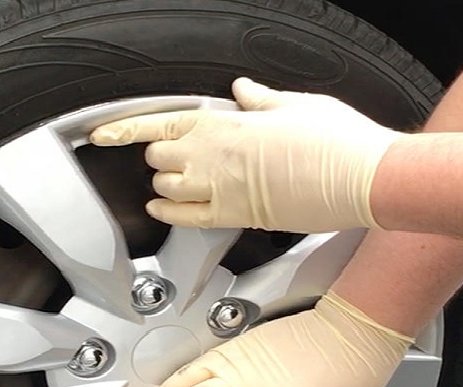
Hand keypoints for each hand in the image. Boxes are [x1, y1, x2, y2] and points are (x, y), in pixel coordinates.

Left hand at [90, 77, 402, 232]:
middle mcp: (215, 157)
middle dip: (161, 152)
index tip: (100, 134)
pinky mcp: (235, 218)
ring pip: (165, 186)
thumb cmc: (337, 141)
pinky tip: (165, 205)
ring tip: (180, 176)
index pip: (156, 122)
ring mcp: (222, 190)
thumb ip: (261, 100)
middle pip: (158, 155)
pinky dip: (168, 211)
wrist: (362, 179)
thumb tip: (243, 91)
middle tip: (176, 150)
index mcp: (225, 122)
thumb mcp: (298, 105)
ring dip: (166, 181)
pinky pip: (182, 219)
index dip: (121, 129)